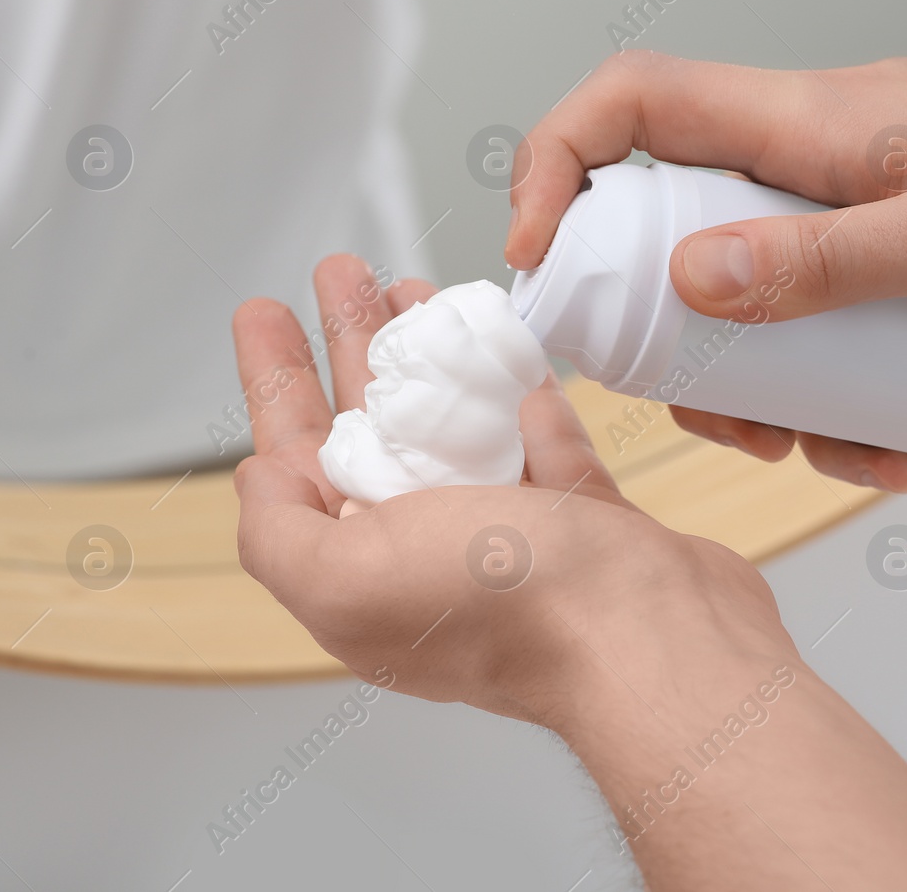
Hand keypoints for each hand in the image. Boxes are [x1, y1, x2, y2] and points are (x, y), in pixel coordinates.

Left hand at [231, 254, 790, 723]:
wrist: (647, 633)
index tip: (264, 314)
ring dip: (427, 350)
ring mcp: (505, 529)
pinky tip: (501, 342)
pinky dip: (515, 384)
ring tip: (415, 286)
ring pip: (452, 419)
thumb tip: (259, 479)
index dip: (276, 380)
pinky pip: (536, 430)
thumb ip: (279, 531)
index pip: (295, 458)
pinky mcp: (577, 512)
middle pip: (368, 421)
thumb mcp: (345, 578)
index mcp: (361, 567)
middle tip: (341, 273)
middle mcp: (425, 549)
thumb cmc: (504, 610)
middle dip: (349, 340)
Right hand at [506, 1, 906, 493]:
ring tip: (889, 462)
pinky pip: (846, 318)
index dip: (558, 167)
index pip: (632, 104)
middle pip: (682, 236)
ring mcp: (857, 199)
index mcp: (805, 127)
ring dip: (805, 396)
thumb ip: (826, 261)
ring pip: (769, 299)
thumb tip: (689, 279)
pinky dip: (873, 391)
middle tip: (758, 432)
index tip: (544, 262)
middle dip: (703, 356)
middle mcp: (814, 156)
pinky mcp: (904, 236)